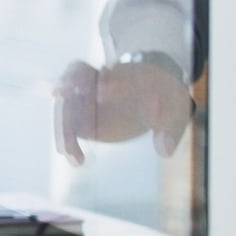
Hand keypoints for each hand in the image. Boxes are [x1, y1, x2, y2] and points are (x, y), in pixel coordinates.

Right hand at [52, 58, 191, 165]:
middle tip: (60, 94)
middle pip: (73, 81)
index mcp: (122, 75)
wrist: (153, 94)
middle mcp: (97, 84)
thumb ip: (170, 128)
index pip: (109, 74)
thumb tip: (164, 150)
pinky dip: (68, 143)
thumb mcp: (175, 108)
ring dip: (63, 127)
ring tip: (71, 152)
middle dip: (66, 88)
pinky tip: (77, 161)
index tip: (104, 92)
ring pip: (65, 108)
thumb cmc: (164, 97)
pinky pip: (68, 129)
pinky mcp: (82, 121)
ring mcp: (86, 102)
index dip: (106, 81)